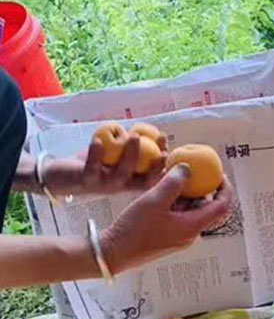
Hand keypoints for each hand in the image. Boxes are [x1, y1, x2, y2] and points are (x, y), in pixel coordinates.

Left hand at [45, 136, 165, 196]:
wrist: (60, 176)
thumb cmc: (91, 165)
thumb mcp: (114, 155)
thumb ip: (129, 147)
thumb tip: (149, 132)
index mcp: (130, 181)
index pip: (153, 177)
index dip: (163, 165)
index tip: (168, 148)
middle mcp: (121, 186)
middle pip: (143, 181)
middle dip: (155, 166)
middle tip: (162, 150)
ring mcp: (104, 185)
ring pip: (121, 175)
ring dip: (130, 155)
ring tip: (134, 136)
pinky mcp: (86, 181)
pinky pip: (92, 169)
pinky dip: (96, 155)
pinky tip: (99, 141)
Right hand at [100, 164, 232, 274]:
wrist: (113, 253)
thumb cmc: (134, 230)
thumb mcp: (154, 200)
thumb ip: (173, 183)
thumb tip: (188, 168)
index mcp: (193, 227)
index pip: (222, 207)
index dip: (225, 189)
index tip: (221, 175)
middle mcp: (190, 234)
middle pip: (206, 207)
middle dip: (202, 188)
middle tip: (194, 171)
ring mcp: (179, 236)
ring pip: (190, 210)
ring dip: (186, 193)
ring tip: (174, 176)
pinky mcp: (167, 236)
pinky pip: (178, 215)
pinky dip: (175, 201)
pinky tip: (162, 189)